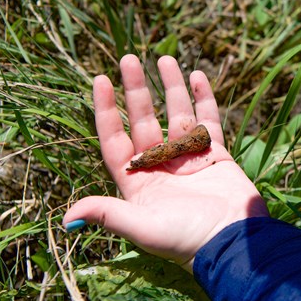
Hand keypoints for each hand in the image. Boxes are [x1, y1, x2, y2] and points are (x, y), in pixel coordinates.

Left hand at [63, 55, 268, 271]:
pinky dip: (203, 98)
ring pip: (176, 114)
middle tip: (128, 59)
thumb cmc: (185, 239)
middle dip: (136, 90)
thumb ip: (108, 214)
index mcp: (138, 182)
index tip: (101, 79)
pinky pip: (207, 119)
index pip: (115, 140)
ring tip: (164, 58)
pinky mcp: (215, 153)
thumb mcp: (142, 228)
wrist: (233, 242)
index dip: (106, 111)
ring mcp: (188, 158)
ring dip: (170, 86)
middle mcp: (160, 166)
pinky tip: (197, 75)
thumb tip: (67, 216)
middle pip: (144, 120)